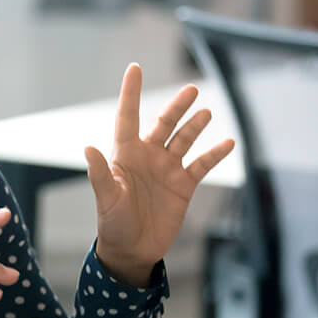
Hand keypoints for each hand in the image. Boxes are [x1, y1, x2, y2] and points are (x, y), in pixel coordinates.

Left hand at [85, 63, 234, 285]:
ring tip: (207, 112)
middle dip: (177, 106)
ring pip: (184, 140)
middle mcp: (148, 156)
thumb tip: (88, 148)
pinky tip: (228, 143)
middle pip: (164, 123)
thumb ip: (100, 174)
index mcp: (125, 154)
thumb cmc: (113, 224)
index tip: (135, 67)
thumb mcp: (106, 199)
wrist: (132, 250)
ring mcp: (167, 169)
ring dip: (195, 126)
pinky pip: (202, 164)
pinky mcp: (183, 185)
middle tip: (191, 90)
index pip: (128, 116)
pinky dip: (215, 154)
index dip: (131, 92)